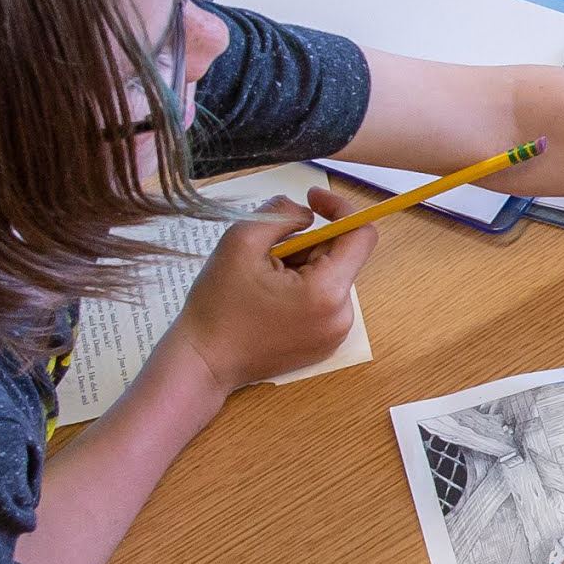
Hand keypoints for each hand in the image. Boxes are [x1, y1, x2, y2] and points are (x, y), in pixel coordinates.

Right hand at [164, 197, 368, 389]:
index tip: (312, 200)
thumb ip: (280, 214)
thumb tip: (305, 212)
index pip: (360, 235)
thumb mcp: (241, 242)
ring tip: (263, 279)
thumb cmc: (218, 308)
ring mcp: (334, 334)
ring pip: (330, 276)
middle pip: (340, 256)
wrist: (203, 363)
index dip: (339, 209)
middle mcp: (340, 317)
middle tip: (266, 252)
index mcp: (326, 292)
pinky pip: (323, 300)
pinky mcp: (323, 343)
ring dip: (301, 265)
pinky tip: (269, 298)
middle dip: (306, 244)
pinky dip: (301, 288)